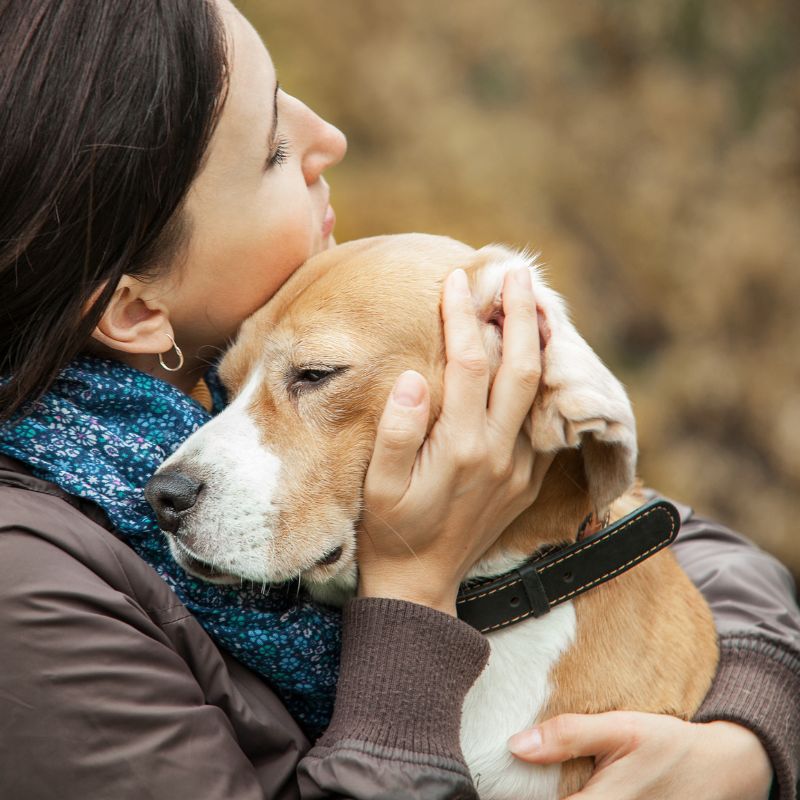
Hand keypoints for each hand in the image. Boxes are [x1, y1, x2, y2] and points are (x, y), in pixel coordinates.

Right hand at [358, 266, 552, 613]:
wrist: (422, 585)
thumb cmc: (390, 531)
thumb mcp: (378, 485)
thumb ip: (397, 431)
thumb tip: (413, 377)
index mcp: (461, 447)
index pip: (469, 363)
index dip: (463, 317)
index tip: (457, 281)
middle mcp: (499, 452)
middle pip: (521, 367)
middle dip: (521, 314)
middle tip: (517, 271)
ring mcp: (520, 467)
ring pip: (540, 392)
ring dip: (541, 342)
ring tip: (538, 302)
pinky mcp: (528, 480)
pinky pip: (543, 421)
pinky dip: (543, 382)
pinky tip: (536, 359)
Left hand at [508, 711, 773, 798]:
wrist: (721, 768)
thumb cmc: (668, 745)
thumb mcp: (620, 728)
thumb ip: (568, 735)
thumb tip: (516, 745)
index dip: (519, 792)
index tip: (499, 780)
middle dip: (537, 791)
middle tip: (521, 775)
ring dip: (559, 793)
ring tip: (542, 779)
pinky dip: (578, 796)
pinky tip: (574, 785)